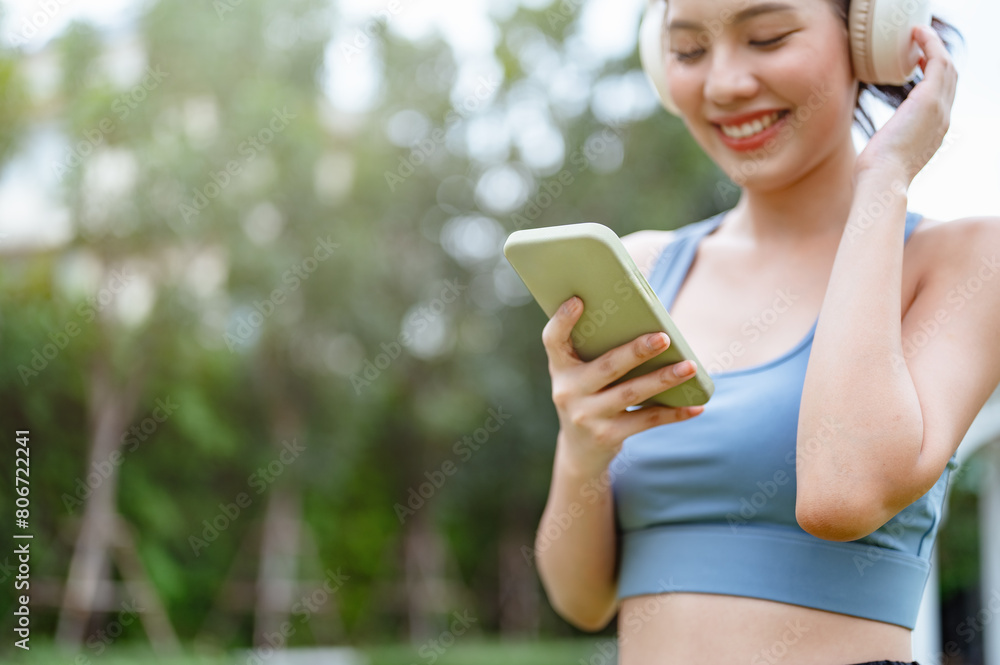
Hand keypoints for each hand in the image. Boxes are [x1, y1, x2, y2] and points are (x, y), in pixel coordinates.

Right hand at [541, 295, 703, 477]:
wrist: (578, 451)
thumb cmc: (587, 397)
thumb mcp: (580, 377)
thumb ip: (598, 354)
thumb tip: (650, 327)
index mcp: (561, 369)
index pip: (553, 340)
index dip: (562, 321)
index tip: (578, 301)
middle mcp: (568, 392)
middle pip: (607, 366)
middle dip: (637, 351)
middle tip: (664, 338)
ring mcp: (587, 416)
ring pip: (632, 393)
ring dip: (664, 379)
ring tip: (690, 367)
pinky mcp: (607, 436)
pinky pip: (646, 420)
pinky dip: (673, 413)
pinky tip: (696, 405)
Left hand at [854, 24, 957, 184]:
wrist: (882, 180)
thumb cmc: (876, 175)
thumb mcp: (886, 158)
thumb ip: (887, 149)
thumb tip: (871, 159)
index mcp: (933, 132)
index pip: (943, 97)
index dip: (933, 76)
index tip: (918, 63)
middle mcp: (942, 118)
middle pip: (949, 78)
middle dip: (937, 57)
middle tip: (919, 44)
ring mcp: (940, 108)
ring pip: (947, 66)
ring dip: (934, 46)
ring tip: (917, 34)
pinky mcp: (929, 99)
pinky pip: (938, 60)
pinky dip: (930, 44)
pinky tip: (917, 35)